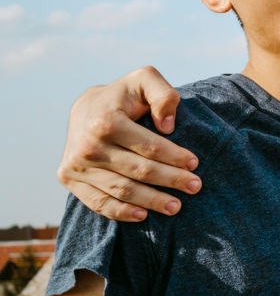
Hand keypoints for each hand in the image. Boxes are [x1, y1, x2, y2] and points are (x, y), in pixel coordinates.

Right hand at [56, 66, 201, 221]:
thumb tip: (167, 126)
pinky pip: (98, 202)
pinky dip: (121, 212)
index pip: (149, 147)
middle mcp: (87, 146)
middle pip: (139, 171)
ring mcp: (76, 165)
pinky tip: (144, 215)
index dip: (175, 157)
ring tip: (176, 206)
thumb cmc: (125, 95)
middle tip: (195, 187)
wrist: (87, 107)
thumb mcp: (145, 79)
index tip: (195, 164)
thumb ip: (162, 94)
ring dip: (151, 201)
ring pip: (121, 190)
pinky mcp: (68, 178)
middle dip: (171, 180)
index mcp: (106, 121)